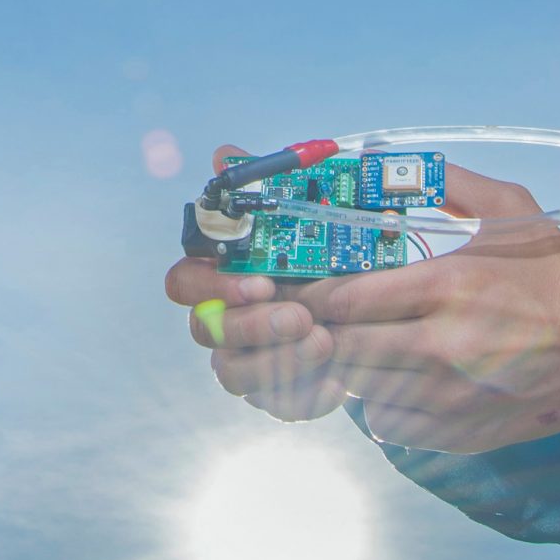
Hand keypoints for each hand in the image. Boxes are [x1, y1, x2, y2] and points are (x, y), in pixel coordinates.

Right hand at [164, 145, 347, 422]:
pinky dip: (306, 397)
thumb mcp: (309, 210)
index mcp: (220, 273)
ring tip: (326, 342)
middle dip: (251, 327)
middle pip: (205, 333)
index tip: (260, 281)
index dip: (212, 287)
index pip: (183, 283)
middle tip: (300, 316)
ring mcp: (246, 358)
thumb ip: (266, 185)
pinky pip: (277, 405)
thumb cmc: (330, 248)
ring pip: (233, 375)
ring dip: (276, 363)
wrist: (377, 300)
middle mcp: (222, 318)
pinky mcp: (278, 392)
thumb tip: (225, 154)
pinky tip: (337, 382)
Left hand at [289, 165, 559, 453]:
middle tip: (325, 319)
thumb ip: (446, 183)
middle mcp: (442, 347)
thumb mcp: (508, 208)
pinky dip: (380, 405)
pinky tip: (396, 380)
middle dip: (323, 334)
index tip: (305, 289)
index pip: (344, 300)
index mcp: (447, 285)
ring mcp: (450, 398)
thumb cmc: (557, 271)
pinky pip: (388, 427)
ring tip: (363, 346)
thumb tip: (387, 163)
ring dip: (349, 369)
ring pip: (357, 392)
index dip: (312, 296)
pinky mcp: (459, 432)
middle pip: (341, 349)